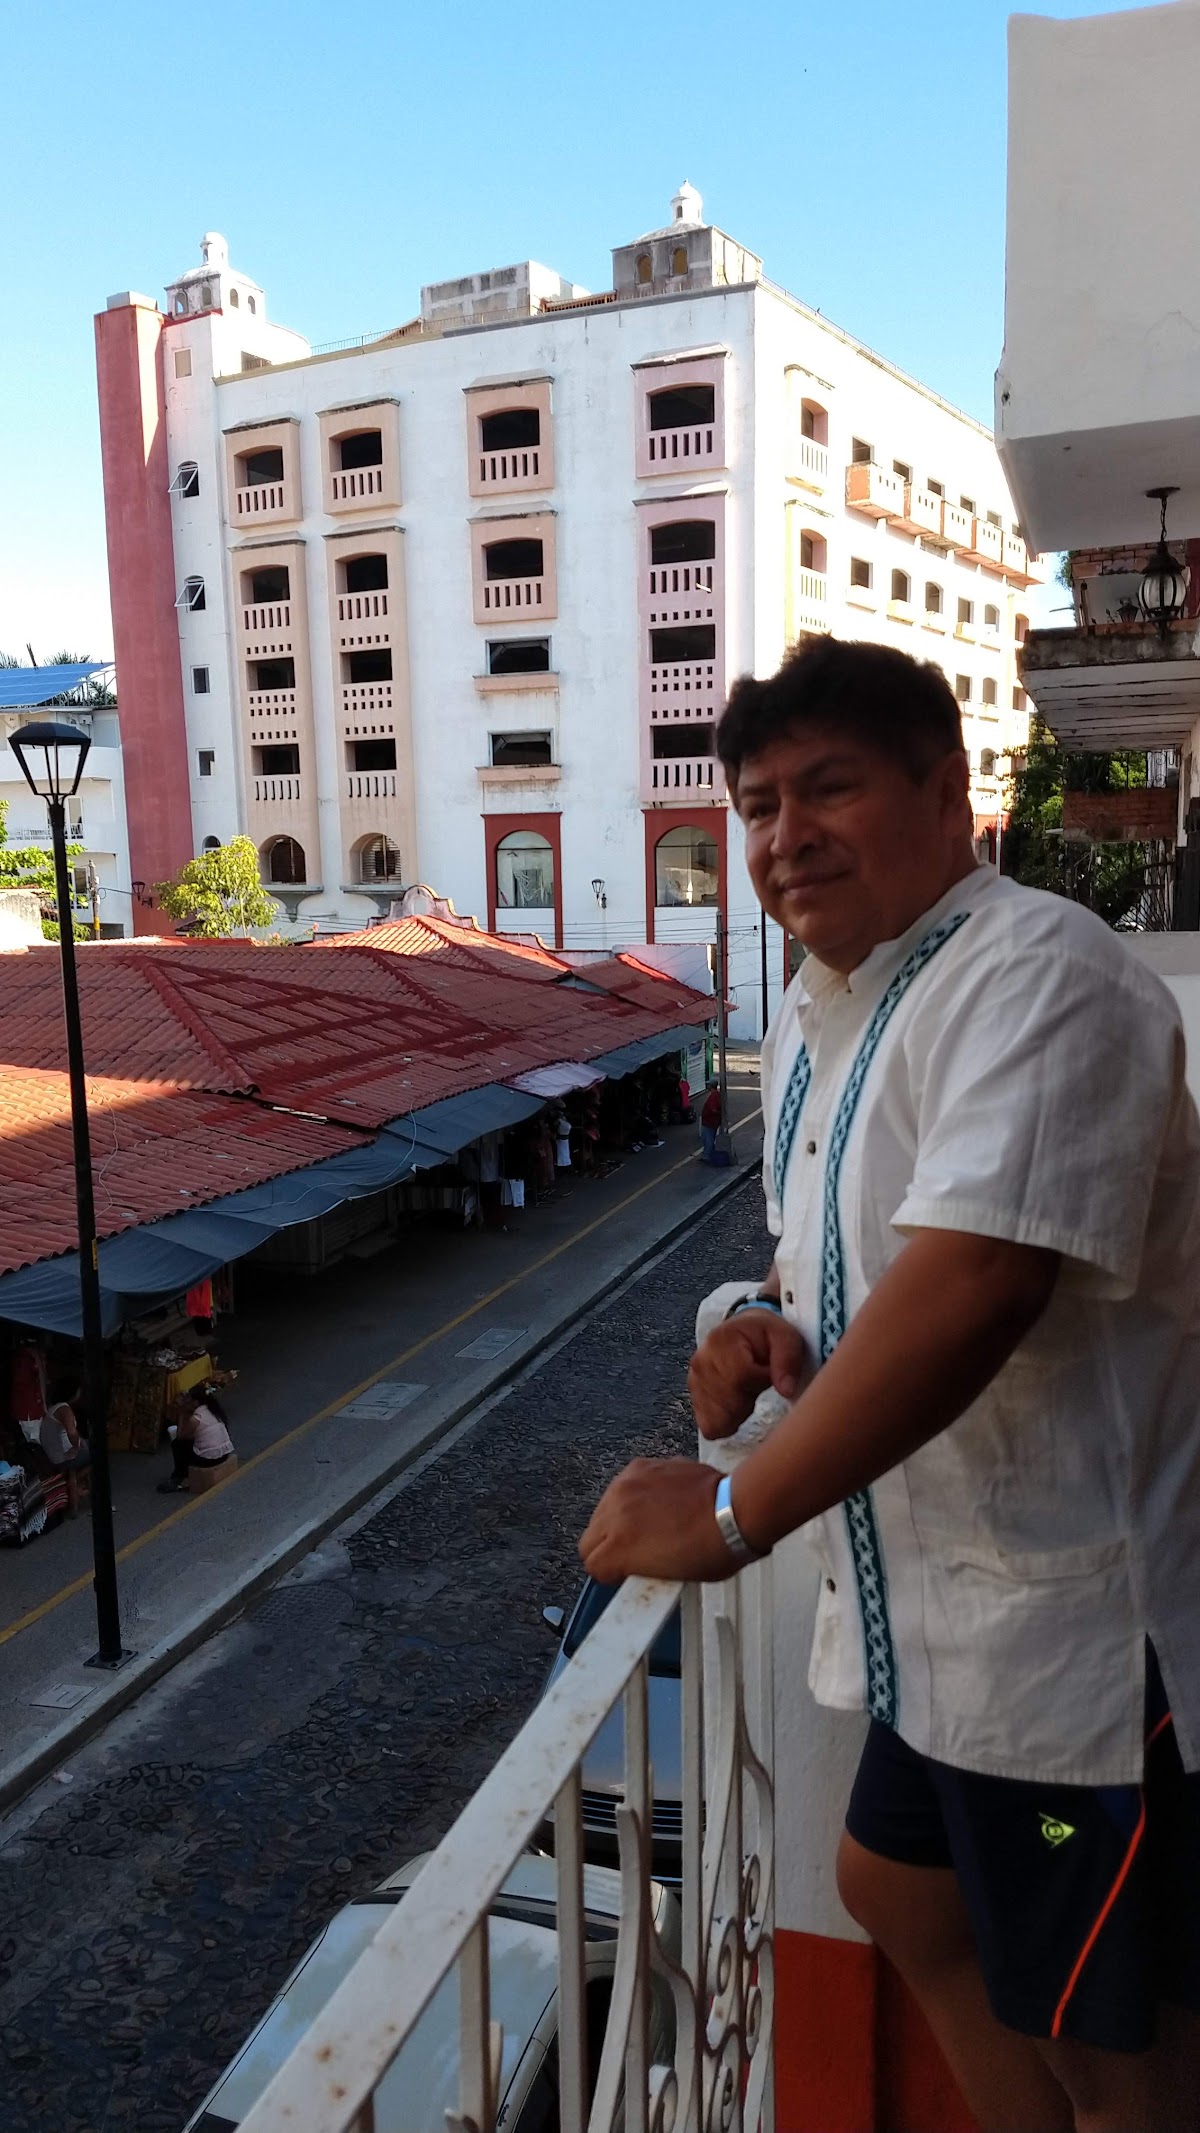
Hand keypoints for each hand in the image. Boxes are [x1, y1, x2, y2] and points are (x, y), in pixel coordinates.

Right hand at [579, 1459, 734, 1582]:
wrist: (734, 1511)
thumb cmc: (712, 1548)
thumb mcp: (669, 1577)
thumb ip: (638, 1570)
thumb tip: (630, 1568)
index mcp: (619, 1546)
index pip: (592, 1565)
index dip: (610, 1574)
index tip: (622, 1574)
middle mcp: (616, 1511)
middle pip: (591, 1537)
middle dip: (609, 1548)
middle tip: (633, 1554)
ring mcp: (627, 1484)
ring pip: (604, 1508)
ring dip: (619, 1520)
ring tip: (648, 1528)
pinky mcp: (641, 1467)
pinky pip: (625, 1486)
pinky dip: (635, 1496)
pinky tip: (657, 1505)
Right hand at [688, 1311, 808, 1440]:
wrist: (743, 1333)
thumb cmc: (764, 1335)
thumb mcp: (785, 1337)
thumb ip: (787, 1360)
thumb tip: (785, 1390)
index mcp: (721, 1340)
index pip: (740, 1377)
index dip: (761, 1381)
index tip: (768, 1372)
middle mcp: (701, 1360)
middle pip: (729, 1401)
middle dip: (751, 1398)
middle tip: (758, 1382)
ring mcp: (694, 1381)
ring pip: (719, 1417)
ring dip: (740, 1411)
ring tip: (747, 1390)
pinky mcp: (695, 1398)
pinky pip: (710, 1425)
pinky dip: (728, 1422)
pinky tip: (737, 1404)